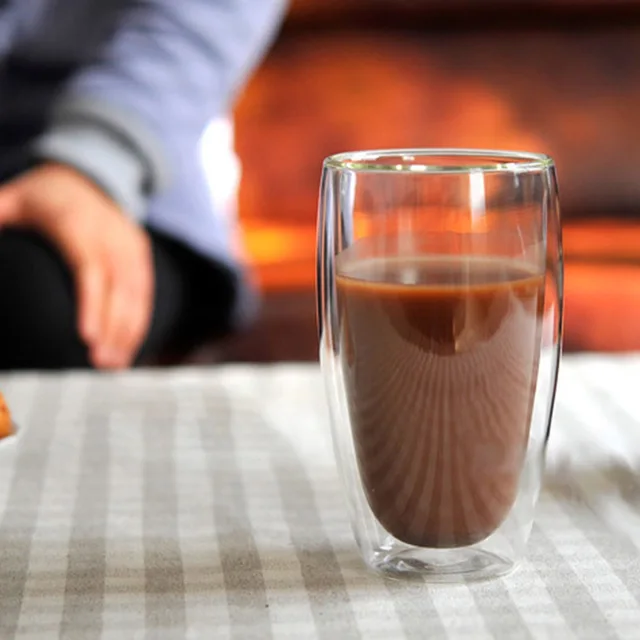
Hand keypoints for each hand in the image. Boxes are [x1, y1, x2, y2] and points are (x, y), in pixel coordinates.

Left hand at [0, 163, 153, 368]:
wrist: (89, 176)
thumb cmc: (45, 197)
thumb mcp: (14, 200)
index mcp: (79, 224)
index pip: (91, 270)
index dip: (92, 305)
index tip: (87, 338)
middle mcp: (111, 236)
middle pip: (119, 289)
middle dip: (114, 329)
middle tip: (100, 364)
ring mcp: (131, 246)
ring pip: (137, 295)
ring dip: (129, 332)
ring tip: (115, 366)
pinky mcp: (141, 255)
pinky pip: (145, 294)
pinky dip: (139, 323)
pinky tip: (129, 349)